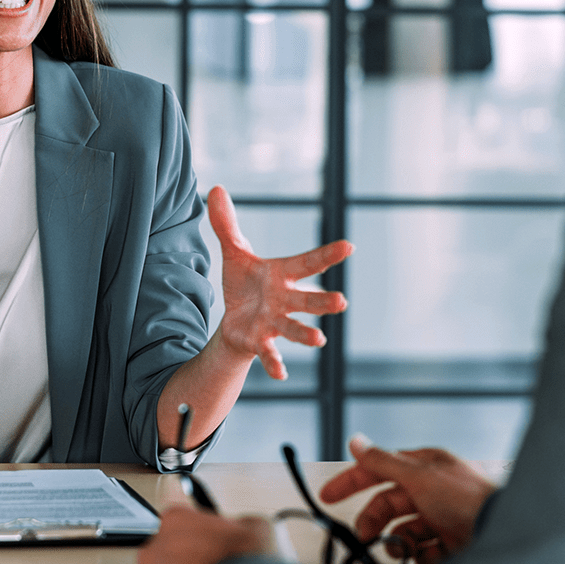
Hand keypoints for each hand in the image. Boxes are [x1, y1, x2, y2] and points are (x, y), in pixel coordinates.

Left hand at [208, 185, 352, 379]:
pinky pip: (270, 354)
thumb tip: (215, 188)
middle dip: (323, 301)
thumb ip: (227, 225)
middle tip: (341, 301)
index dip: (328, 255)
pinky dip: (275, 364)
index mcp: (282, 275)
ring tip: (319, 340)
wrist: (234, 322)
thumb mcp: (234, 253)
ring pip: (294, 329)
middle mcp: (285, 300)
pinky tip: (281, 374)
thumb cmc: (244, 286)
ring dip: (306, 334)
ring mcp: (275, 323)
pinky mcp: (260, 342)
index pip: (308, 263)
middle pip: (307, 300)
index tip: (349, 246)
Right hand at [320, 437, 495, 563]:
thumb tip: (356, 441)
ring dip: (400, 543)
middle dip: (375, 520)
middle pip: (389, 504)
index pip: (379, 468)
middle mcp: (433, 491)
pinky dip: (423, 560)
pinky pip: (426, 555)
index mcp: (424, 467)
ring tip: (405, 552)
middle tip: (364, 536)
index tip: (328, 495)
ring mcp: (443, 519)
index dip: (352, 481)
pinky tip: (430, 561)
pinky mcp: (453, 547)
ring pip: (406, 532)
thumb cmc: (467, 498)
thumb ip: (383, 461)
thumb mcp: (419, 475)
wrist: (505, 535)